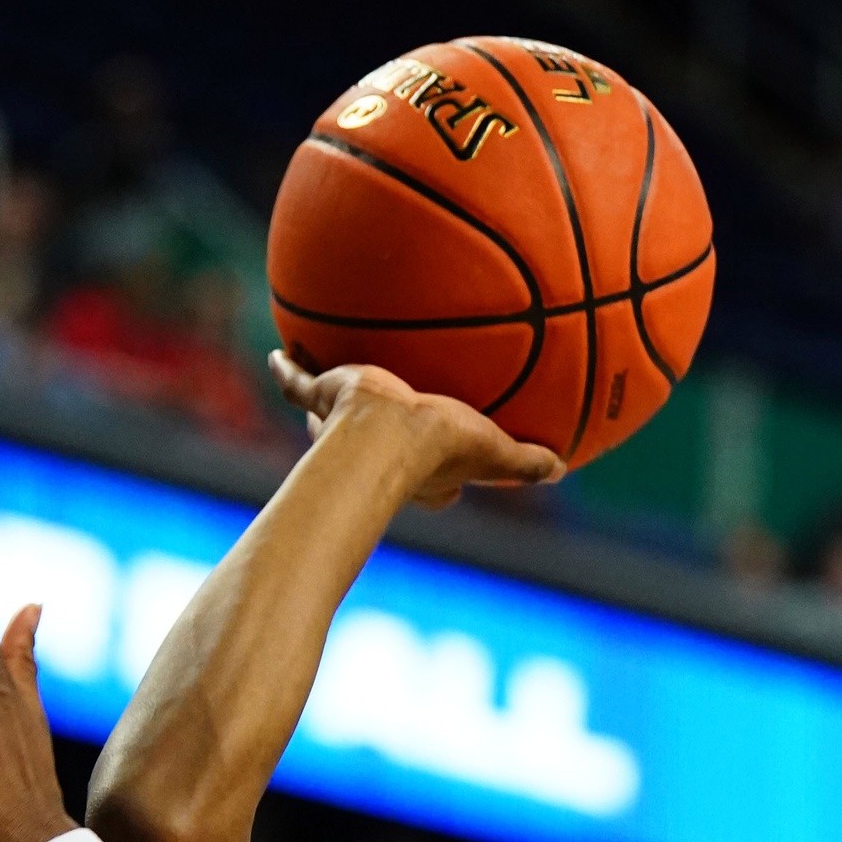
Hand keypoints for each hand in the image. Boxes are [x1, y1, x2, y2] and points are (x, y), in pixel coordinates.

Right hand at [268, 352, 564, 506]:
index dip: (447, 488)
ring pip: (332, 420)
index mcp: (421, 477)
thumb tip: (563, 468)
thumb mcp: (493, 451)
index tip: (455, 484)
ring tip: (324, 384)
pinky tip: (278, 352)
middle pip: (380, 452)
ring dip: (328, 408)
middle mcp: (377, 456)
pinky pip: (299, 383)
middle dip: (384, 446)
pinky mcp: (323, 398)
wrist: (385, 431)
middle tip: (390, 425)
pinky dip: (288, 369)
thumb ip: (525, 461)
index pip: (437, 489)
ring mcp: (343, 428)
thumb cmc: (438, 447)